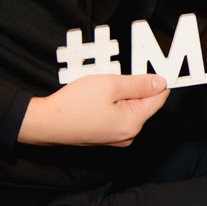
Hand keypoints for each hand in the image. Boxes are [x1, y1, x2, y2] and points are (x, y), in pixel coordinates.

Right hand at [17, 74, 169, 146]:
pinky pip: (117, 114)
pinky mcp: (105, 135)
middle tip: (114, 77)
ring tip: (102, 87)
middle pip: (144, 103)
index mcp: (133, 123)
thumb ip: (139, 84)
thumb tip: (160, 83)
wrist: (46, 123)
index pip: (159, 98)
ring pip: (129, 107)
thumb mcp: (110, 84)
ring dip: (120, 93)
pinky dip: (112, 103)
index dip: (156, 80)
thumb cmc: (73, 105)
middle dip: (133, 86)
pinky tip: (96, 97)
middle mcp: (128, 134)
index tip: (150, 68)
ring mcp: (116, 137)